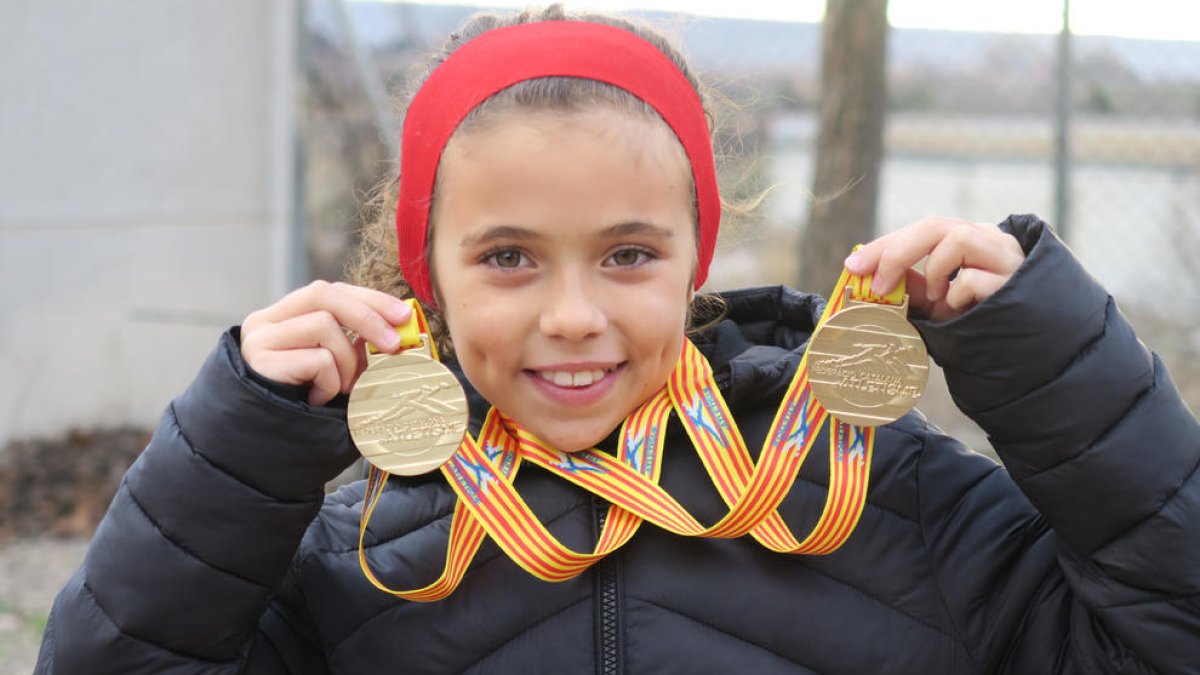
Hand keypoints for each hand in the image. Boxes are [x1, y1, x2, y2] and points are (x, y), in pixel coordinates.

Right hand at [240, 281, 412, 405]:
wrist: (265, 443)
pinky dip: (330, 382)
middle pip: (324, 295)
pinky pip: (318, 359)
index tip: (403, 314)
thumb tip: (398, 329)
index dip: (370, 299)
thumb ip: (357, 345)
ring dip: (347, 361)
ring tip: (341, 388)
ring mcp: (260, 340)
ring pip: (324, 325)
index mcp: (284, 316)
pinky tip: (318, 399)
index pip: (331, 291)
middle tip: (393, 344)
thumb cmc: (306, 404)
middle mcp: (266, 321)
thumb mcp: (337, 368)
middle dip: (368, 316)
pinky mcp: (261, 362)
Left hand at [843, 216, 1024, 321]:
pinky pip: (973, 277)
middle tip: (877, 284)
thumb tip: (872, 276)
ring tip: (938, 301)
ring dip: (935, 271)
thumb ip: (913, 287)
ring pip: (959, 238)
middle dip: (896, 251)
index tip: (853, 267)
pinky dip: (957, 296)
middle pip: (936, 225)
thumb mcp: (939, 305)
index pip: (923, 229)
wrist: (1030, 359)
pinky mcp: (1016, 282)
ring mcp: (1007, 258)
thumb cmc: (983, 326)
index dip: (884, 245)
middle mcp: (991, 241)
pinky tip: (963, 313)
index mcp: (972, 241)